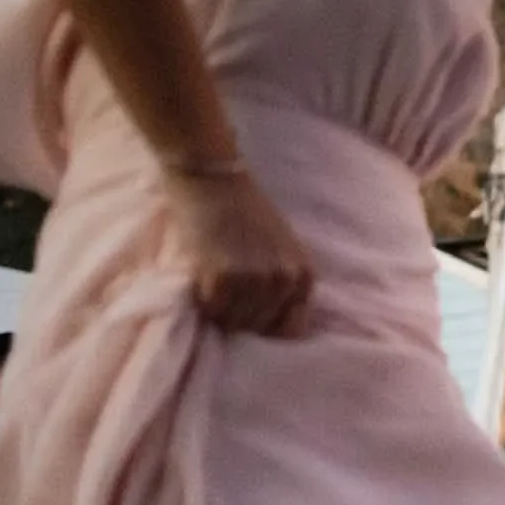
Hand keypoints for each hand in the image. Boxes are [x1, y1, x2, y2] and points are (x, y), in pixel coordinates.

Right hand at [162, 170, 314, 337]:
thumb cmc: (244, 209)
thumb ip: (283, 281)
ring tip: (212, 279)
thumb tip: (272, 325)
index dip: (266, 323)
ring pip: (233, 322)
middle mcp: (283, 281)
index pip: (291, 329)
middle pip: (258, 327)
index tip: (249, 310)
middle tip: (224, 288)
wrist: (213, 175)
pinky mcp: (222, 277)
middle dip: (240, 314)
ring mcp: (254, 281)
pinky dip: (202, 299)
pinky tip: (201, 275)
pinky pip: (211, 310)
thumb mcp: (282, 248)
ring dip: (219, 308)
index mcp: (303, 275)